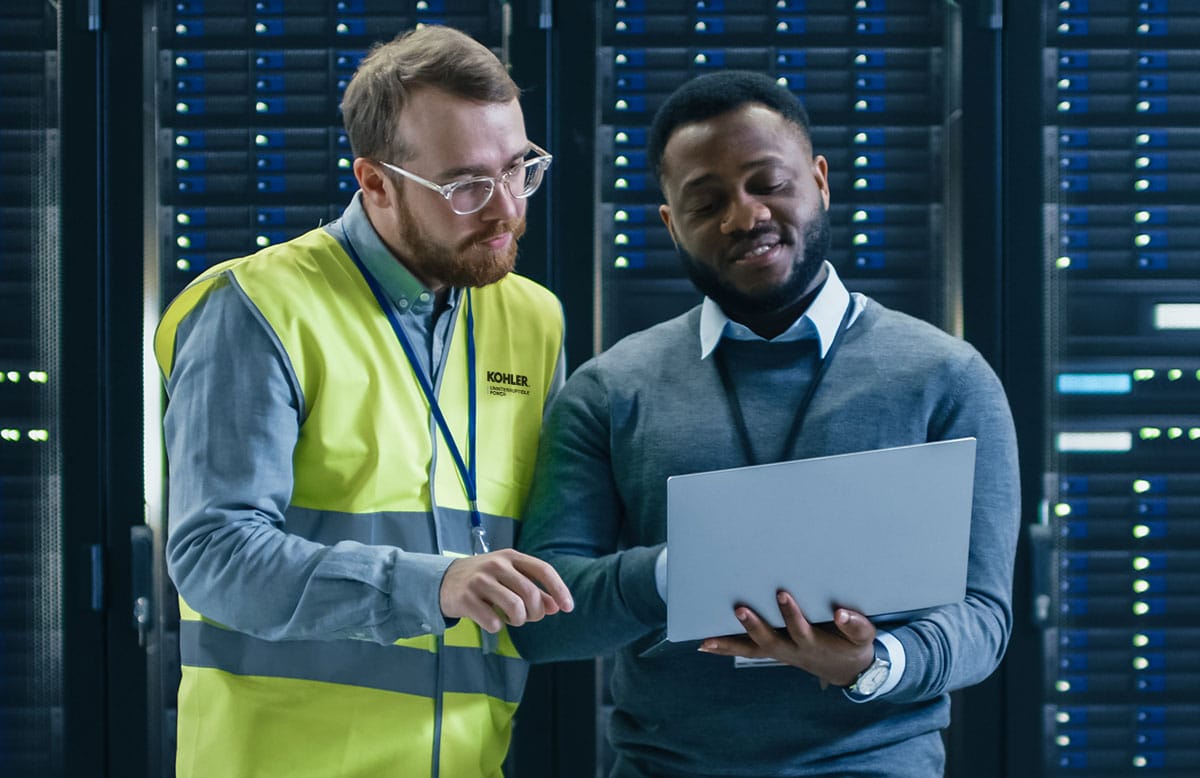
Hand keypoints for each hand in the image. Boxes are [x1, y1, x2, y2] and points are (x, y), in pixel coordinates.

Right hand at [439, 549, 573, 633]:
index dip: (559, 589)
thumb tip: (556, 607)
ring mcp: (480, 580)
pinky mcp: (466, 598)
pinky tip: (491, 620)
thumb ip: (534, 591)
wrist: (444, 581)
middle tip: (529, 618)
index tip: (568, 607)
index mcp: (511, 556)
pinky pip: (493, 621)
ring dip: (518, 620)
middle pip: (530, 593)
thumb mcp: (509, 578)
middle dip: (536, 612)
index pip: (543, 570)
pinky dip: (497, 626)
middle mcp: (497, 564)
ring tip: (512, 619)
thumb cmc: (485, 580)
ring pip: (515, 608)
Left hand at [698, 591, 875, 687]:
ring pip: (752, 650)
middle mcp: (792, 650)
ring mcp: (780, 652)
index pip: (800, 629)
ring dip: (730, 645)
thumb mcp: (862, 637)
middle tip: (739, 609)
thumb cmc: (852, 646)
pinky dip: (726, 648)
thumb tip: (841, 613)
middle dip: (754, 626)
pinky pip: (746, 651)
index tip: (782, 594)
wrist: (846, 669)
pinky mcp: (772, 651)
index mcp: (813, 644)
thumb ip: (856, 625)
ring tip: (707, 641)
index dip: (791, 614)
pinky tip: (705, 644)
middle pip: (769, 642)